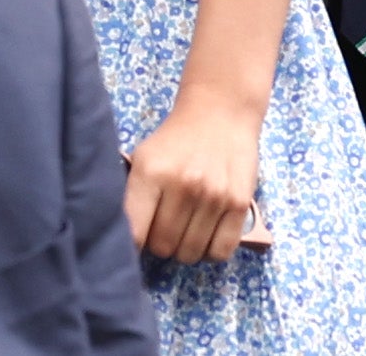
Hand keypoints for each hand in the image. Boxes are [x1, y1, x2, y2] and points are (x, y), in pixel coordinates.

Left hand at [122, 87, 262, 263]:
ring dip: (185, 248)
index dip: (133, 246)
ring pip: (190, 254)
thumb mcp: (144, 158)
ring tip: (185, 229)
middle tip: (164, 228)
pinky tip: (206, 234)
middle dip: (160, 244)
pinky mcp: (239, 204)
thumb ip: (132, 196)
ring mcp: (213, 196)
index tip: (137, 243)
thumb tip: (126, 242)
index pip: (135, 234)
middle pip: (163, 247)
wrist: (220, 112)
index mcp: (151, 172)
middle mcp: (182, 185)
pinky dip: (210, 251)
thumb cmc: (175, 140)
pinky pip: (220, 253)